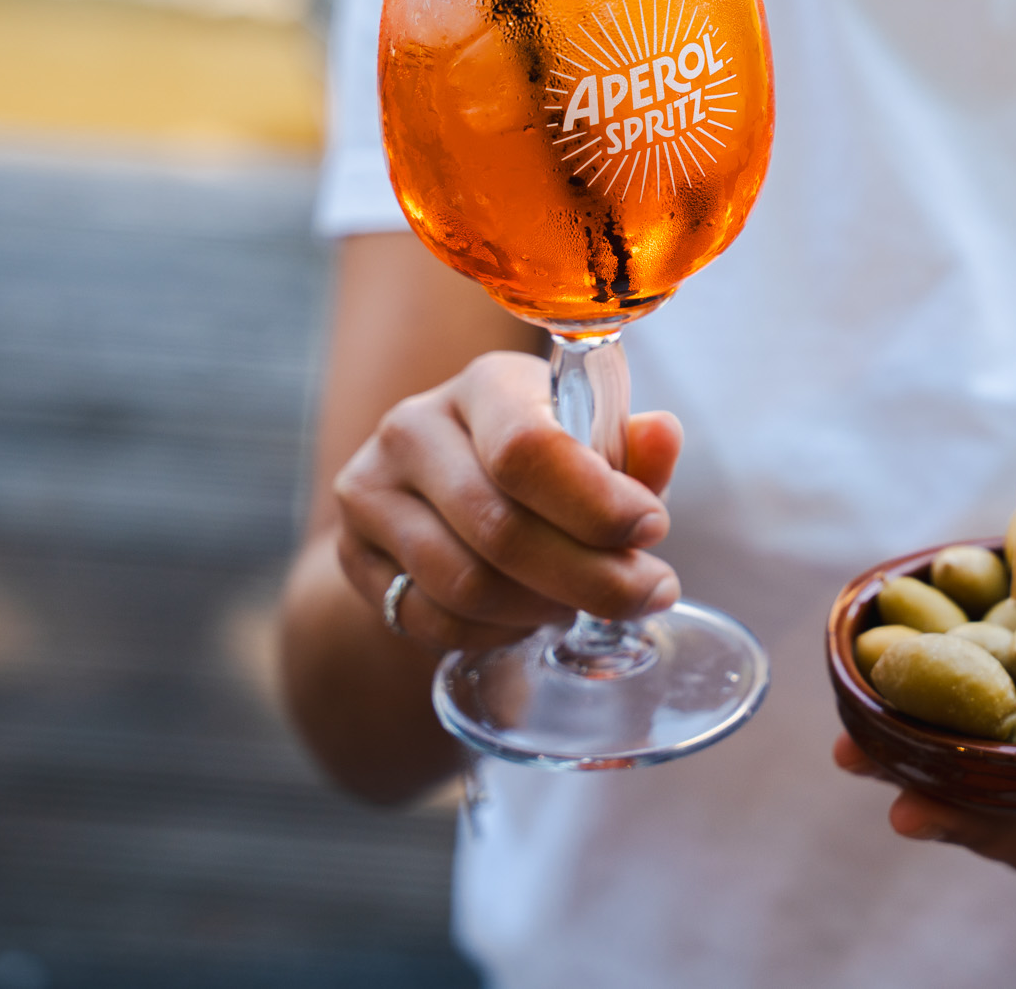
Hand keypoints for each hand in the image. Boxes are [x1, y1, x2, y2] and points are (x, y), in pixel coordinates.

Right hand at [331, 350, 682, 650]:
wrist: (441, 503)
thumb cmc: (543, 472)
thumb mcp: (594, 450)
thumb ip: (634, 454)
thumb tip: (663, 434)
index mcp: (487, 384)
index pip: (529, 448)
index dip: (597, 503)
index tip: (653, 531)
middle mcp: (415, 426)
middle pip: (502, 528)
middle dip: (591, 576)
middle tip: (646, 595)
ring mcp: (371, 490)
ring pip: (467, 584)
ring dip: (543, 607)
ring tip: (580, 601)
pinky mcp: (352, 553)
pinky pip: (431, 620)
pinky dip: (496, 631)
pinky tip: (527, 615)